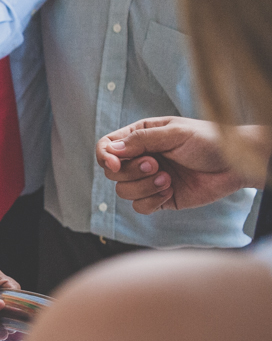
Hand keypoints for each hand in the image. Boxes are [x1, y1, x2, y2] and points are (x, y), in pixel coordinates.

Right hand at [95, 117, 263, 213]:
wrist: (235, 166)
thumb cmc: (208, 141)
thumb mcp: (174, 133)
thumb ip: (140, 140)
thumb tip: (111, 151)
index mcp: (140, 137)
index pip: (107, 147)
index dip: (105, 157)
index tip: (116, 164)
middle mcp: (140, 158)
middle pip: (112, 172)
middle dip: (132, 172)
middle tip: (156, 165)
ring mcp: (148, 180)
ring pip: (123, 191)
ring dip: (145, 187)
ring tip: (168, 179)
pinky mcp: (159, 199)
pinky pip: (140, 207)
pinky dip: (153, 201)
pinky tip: (171, 191)